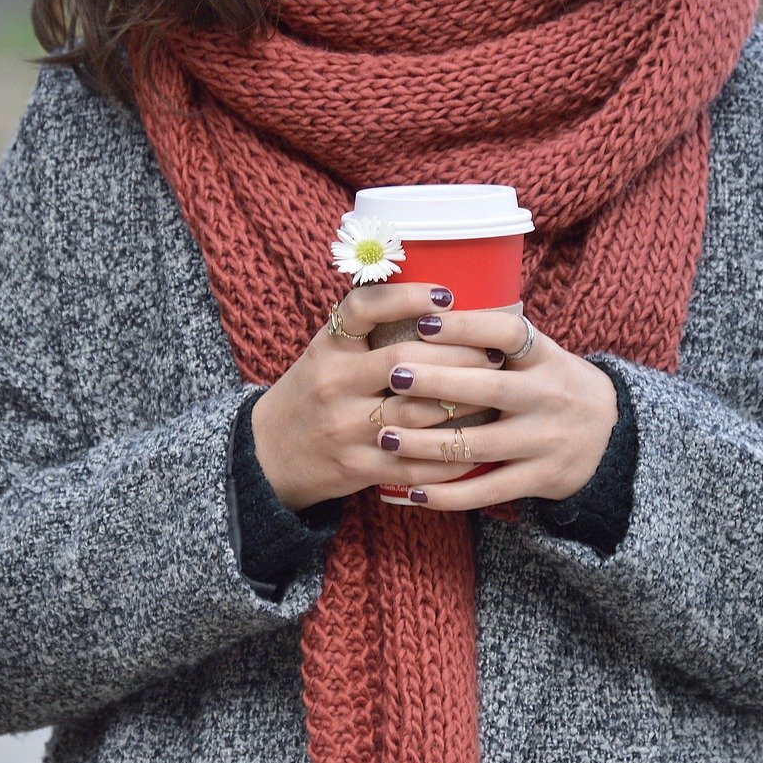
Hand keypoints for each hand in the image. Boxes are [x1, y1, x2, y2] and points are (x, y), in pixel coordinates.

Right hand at [251, 283, 503, 510]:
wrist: (267, 455)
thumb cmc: (312, 394)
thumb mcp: (325, 353)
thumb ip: (367, 330)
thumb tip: (438, 301)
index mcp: (327, 348)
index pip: (362, 309)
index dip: (406, 297)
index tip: (446, 294)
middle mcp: (333, 385)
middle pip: (404, 362)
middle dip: (458, 355)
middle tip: (494, 351)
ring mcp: (345, 429)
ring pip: (417, 413)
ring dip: (464, 403)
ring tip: (495, 391)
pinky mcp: (357, 468)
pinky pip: (415, 463)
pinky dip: (451, 455)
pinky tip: (477, 444)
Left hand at [377, 310, 618, 510]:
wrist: (611, 438)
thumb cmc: (553, 386)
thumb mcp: (541, 355)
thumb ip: (498, 341)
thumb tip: (425, 310)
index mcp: (546, 357)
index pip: (509, 333)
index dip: (467, 326)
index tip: (423, 321)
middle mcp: (549, 396)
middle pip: (489, 389)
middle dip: (436, 383)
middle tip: (392, 375)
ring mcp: (546, 441)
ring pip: (479, 444)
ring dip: (427, 443)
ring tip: (385, 437)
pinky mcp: (541, 479)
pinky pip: (488, 489)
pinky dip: (448, 494)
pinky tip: (413, 491)